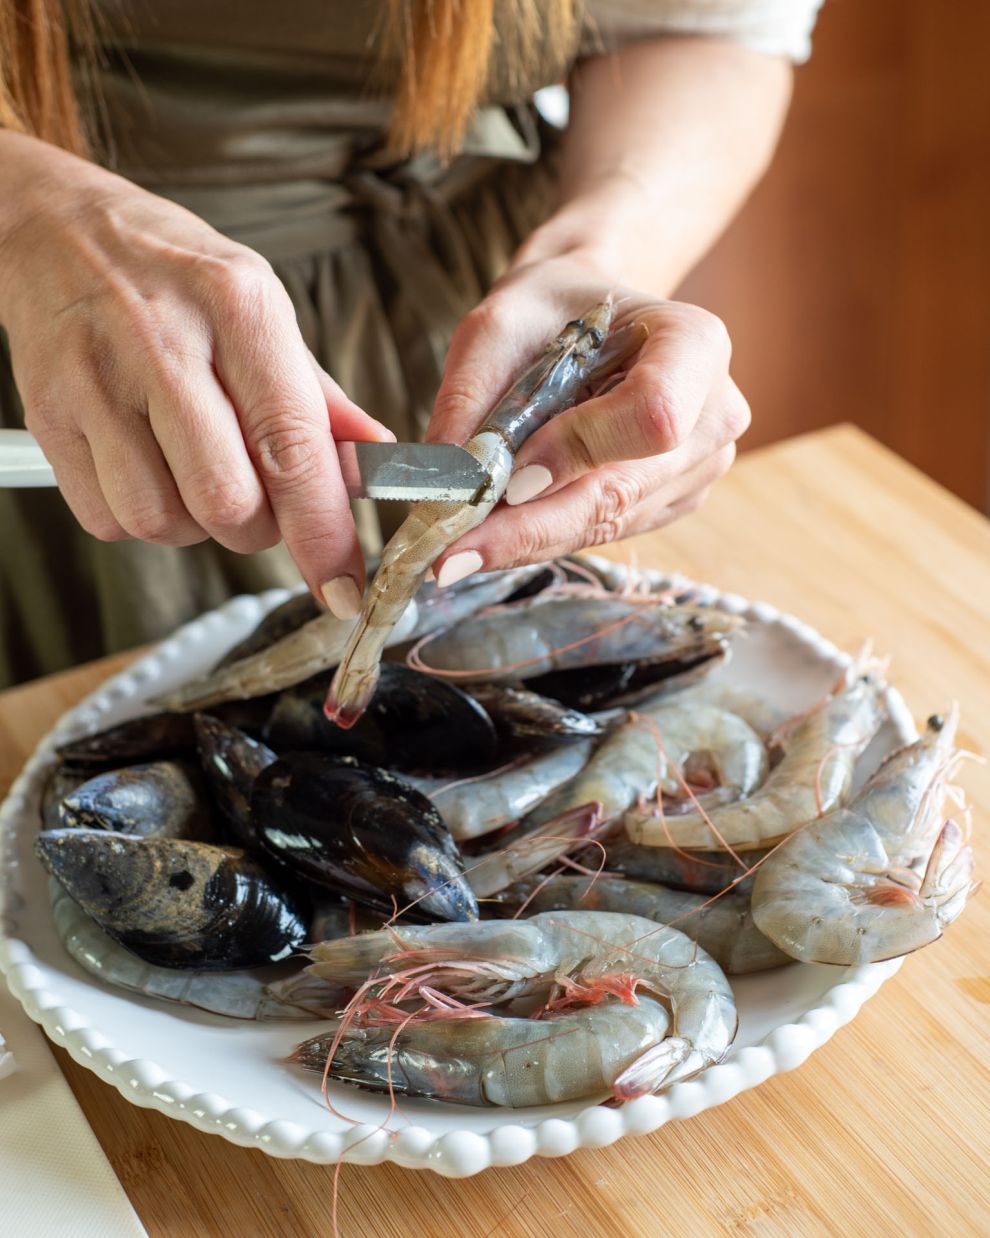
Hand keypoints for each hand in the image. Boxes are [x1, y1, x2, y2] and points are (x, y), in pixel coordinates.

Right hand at [0, 132, 390, 615]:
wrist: (53, 226)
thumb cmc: (174, 274)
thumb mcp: (261, 306)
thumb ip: (317, 396)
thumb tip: (376, 462)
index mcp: (240, 308)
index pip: (292, 448)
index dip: (323, 534)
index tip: (345, 588)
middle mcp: (164, 343)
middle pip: (226, 501)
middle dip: (256, 530)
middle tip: (258, 500)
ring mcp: (96, 380)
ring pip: (161, 521)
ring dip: (194, 525)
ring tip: (194, 472)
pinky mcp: (47, 415)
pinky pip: (107, 520)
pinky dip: (139, 517)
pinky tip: (148, 468)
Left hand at [424, 255, 750, 584]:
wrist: (593, 315)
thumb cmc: (551, 307)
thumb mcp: (498, 326)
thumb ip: (473, 397)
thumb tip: (449, 483)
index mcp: (696, 344)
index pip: (653, 415)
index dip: (580, 450)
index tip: (508, 479)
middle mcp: (716, 412)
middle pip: (625, 489)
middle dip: (532, 527)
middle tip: (452, 556)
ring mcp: (702, 466)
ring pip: (609, 523)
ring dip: (530, 542)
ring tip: (456, 554)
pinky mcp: (675, 501)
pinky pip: (607, 532)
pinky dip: (546, 538)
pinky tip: (495, 539)